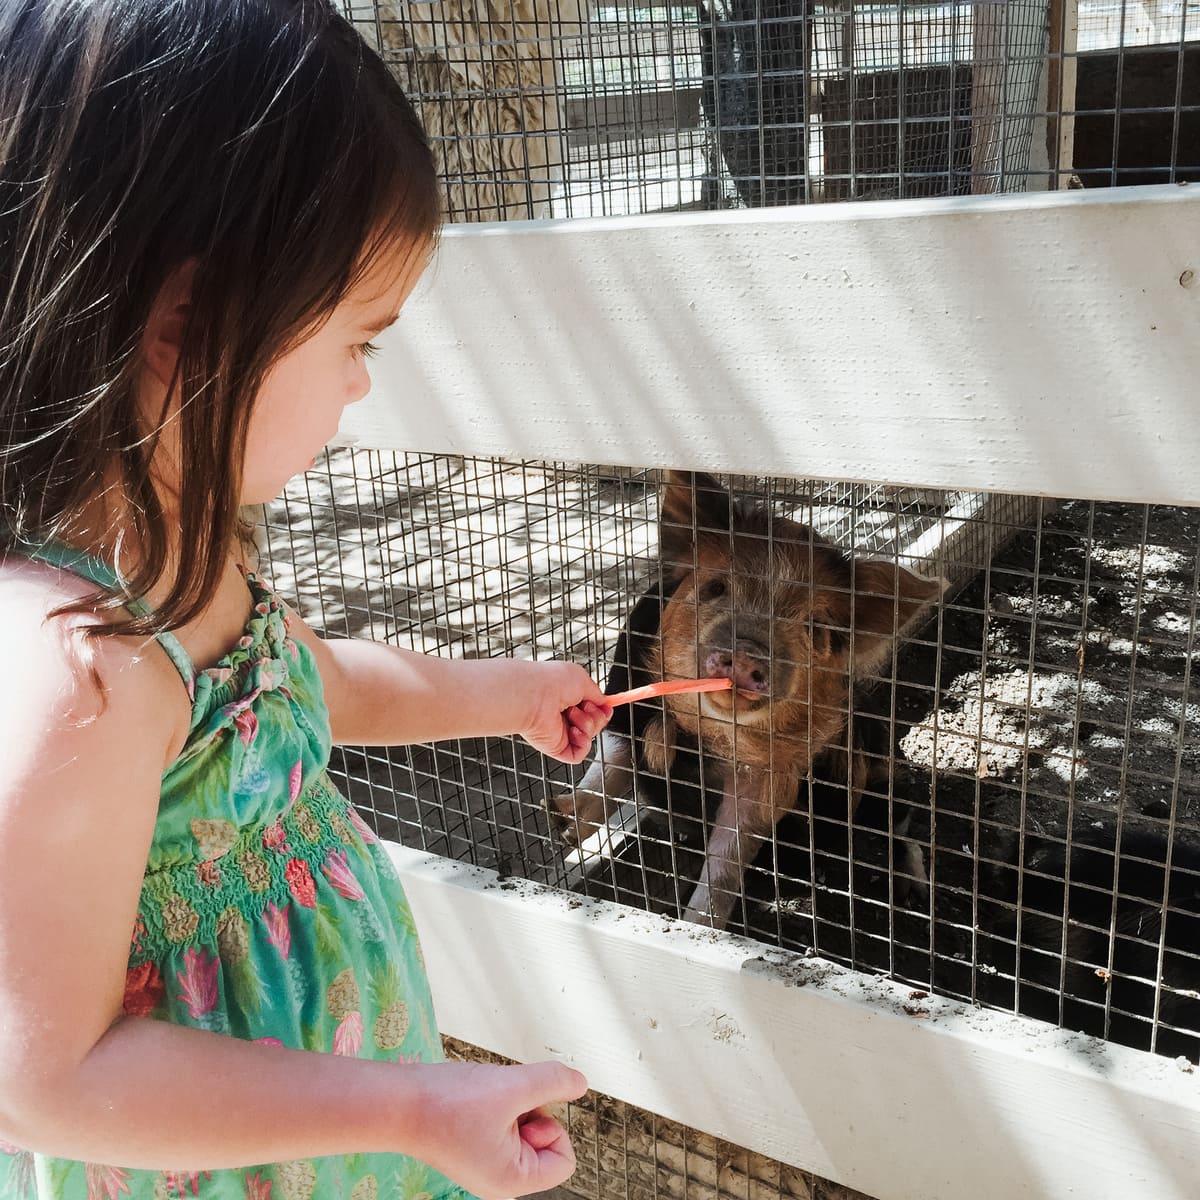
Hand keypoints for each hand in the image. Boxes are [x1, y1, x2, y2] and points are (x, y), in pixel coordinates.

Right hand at [408, 1059, 588, 1198]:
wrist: (397, 1102)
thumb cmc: (446, 1104)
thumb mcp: (512, 1086)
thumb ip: (553, 1082)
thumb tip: (580, 1083)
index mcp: (512, 1181)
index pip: (564, 1158)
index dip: (552, 1126)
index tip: (523, 1110)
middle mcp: (499, 1179)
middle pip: (545, 1140)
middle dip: (529, 1110)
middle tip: (501, 1100)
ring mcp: (485, 1163)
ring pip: (524, 1125)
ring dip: (512, 1101)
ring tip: (484, 1097)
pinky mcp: (473, 1145)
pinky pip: (503, 1120)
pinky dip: (496, 1102)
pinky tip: (475, 1098)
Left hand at [518, 662, 611, 764]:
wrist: (534, 695)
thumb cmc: (552, 682)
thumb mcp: (583, 679)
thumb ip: (597, 694)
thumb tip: (604, 703)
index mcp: (567, 699)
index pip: (592, 709)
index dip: (602, 709)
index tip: (606, 706)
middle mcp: (563, 716)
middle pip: (595, 724)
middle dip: (596, 715)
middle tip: (584, 705)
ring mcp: (560, 733)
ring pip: (590, 737)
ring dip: (588, 724)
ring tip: (572, 713)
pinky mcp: (557, 748)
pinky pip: (580, 753)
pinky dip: (583, 742)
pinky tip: (573, 730)